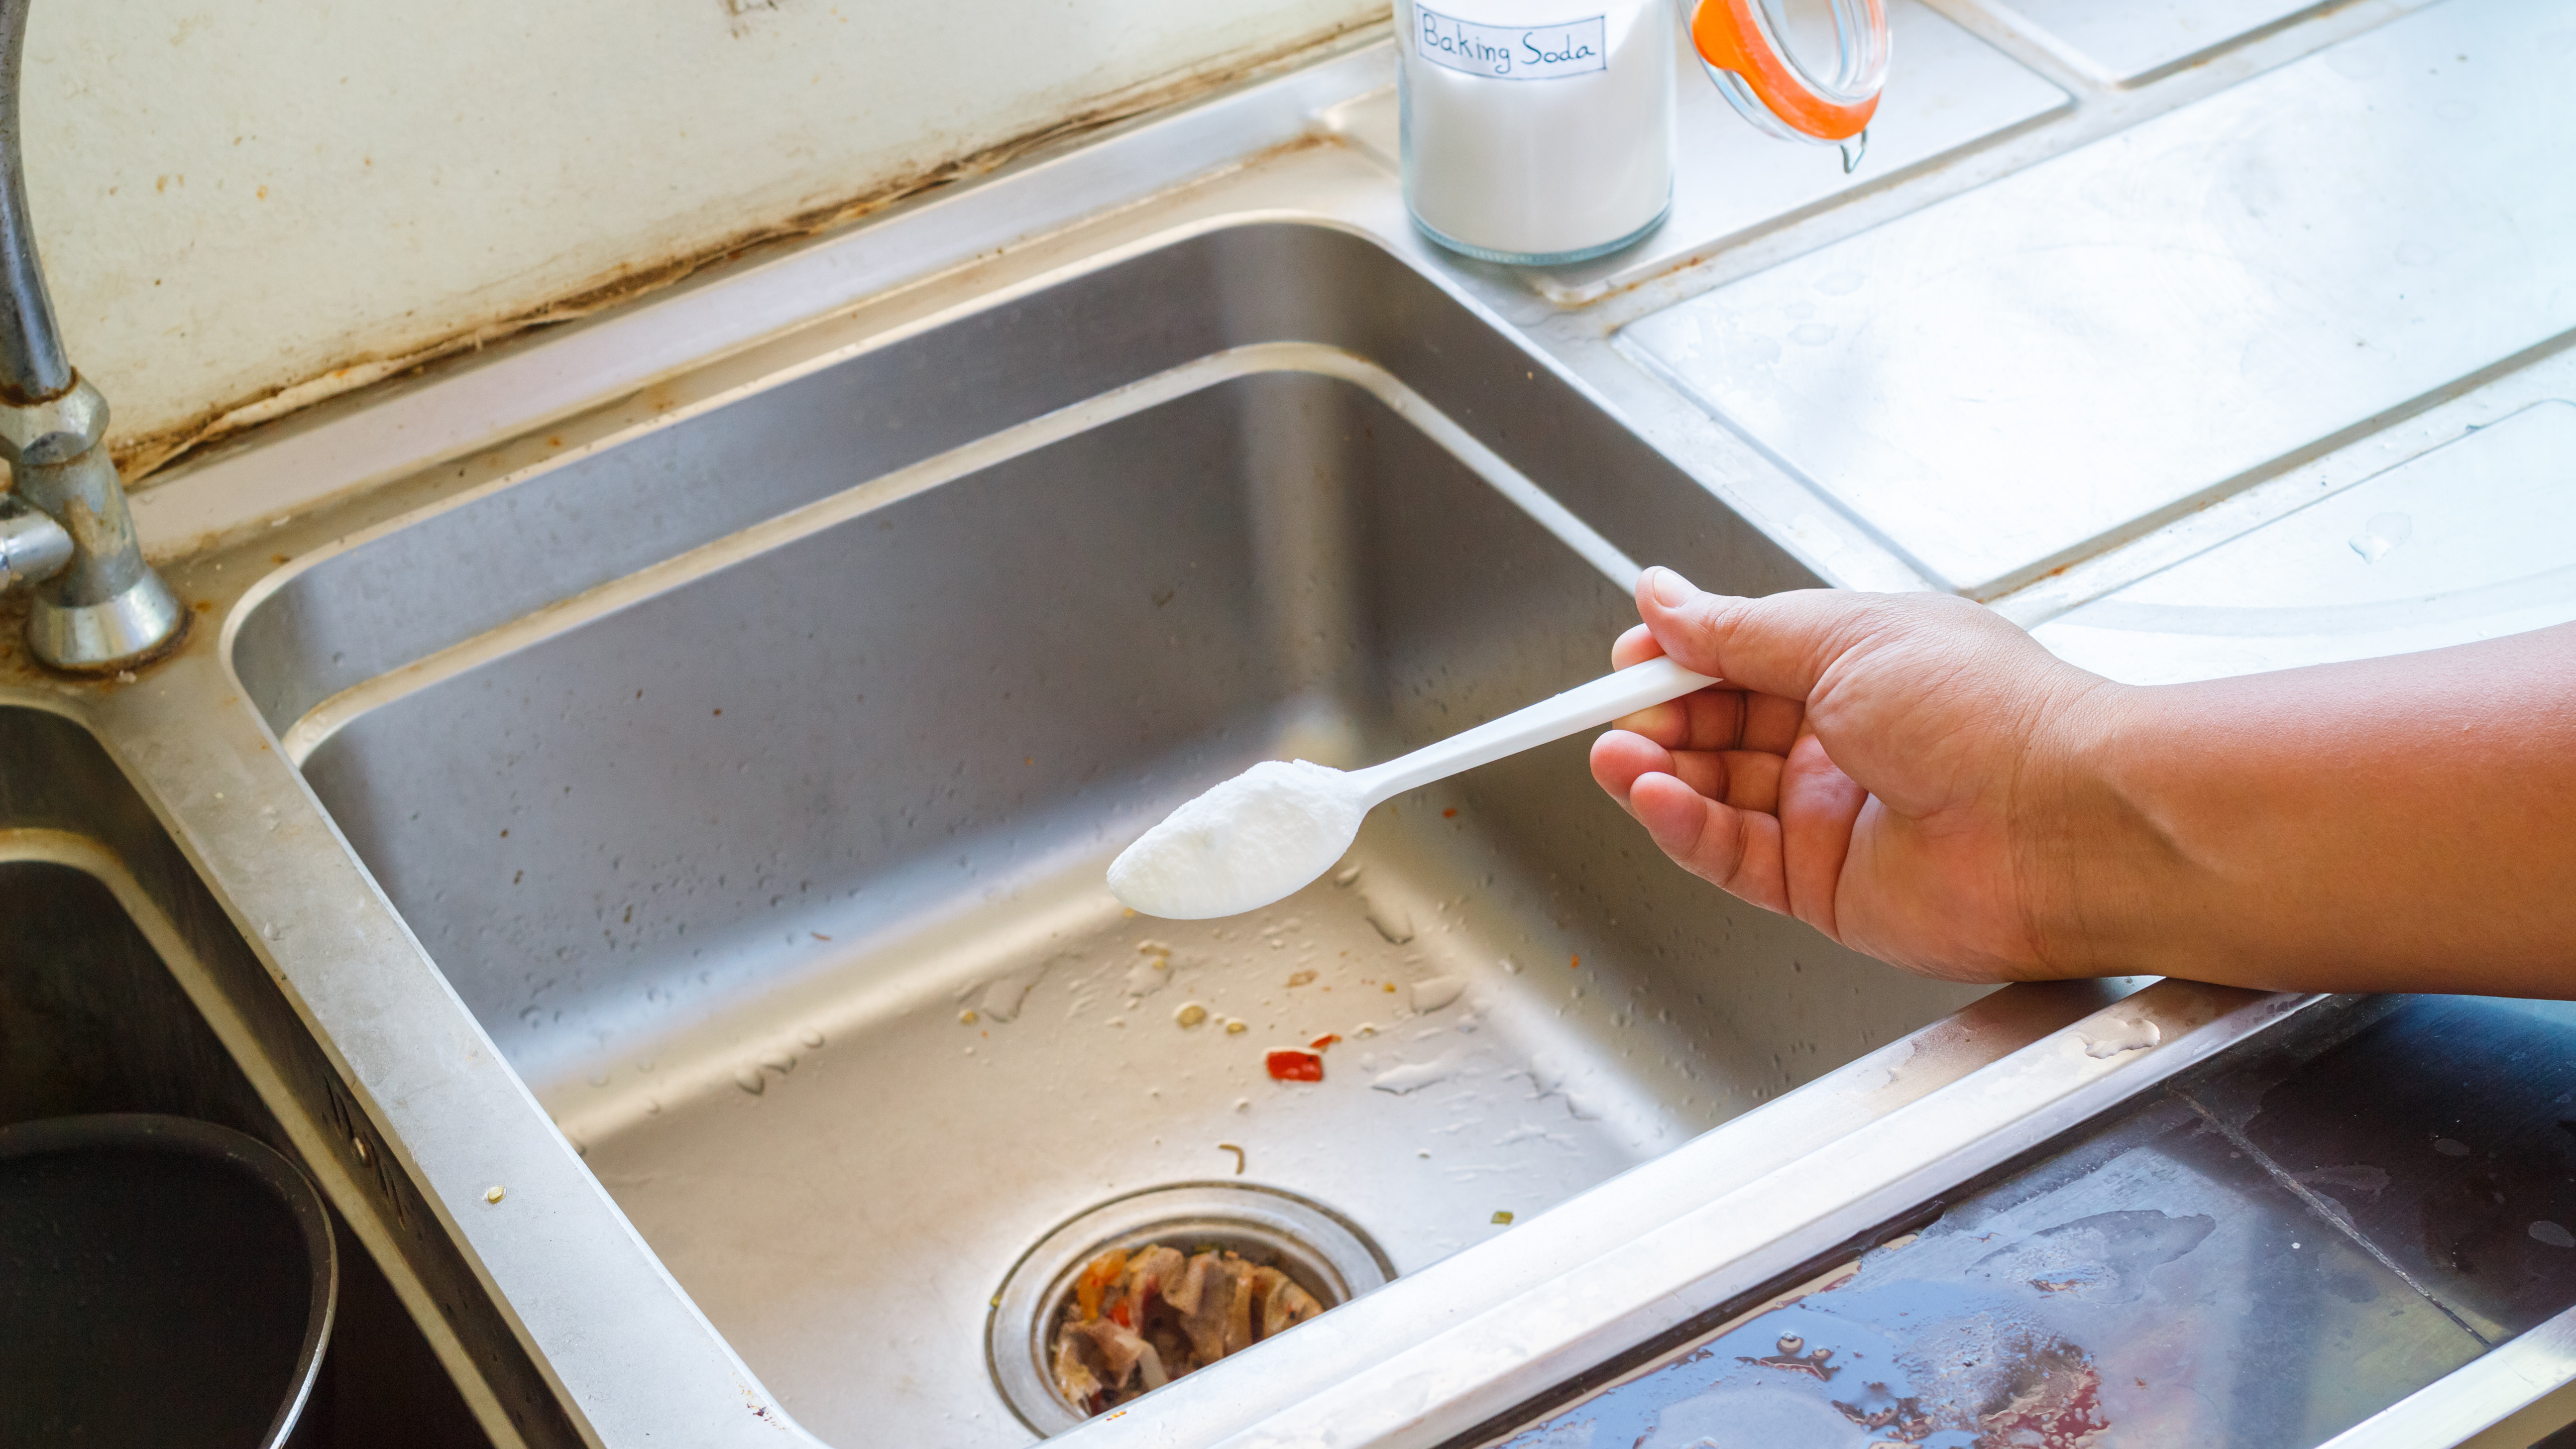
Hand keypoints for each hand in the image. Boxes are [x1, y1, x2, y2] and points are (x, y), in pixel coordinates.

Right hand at [1590, 568, 2118, 982]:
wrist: (2063, 822)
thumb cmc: (1991, 714)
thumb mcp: (1845, 637)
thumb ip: (1739, 629)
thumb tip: (1665, 597)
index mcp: (1858, 666)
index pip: (1740, 659)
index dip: (1678, 657)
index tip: (1629, 653)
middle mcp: (1843, 740)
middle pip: (1717, 729)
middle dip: (1659, 717)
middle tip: (1618, 711)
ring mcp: (1832, 816)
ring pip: (1714, 794)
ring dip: (1656, 773)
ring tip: (1617, 756)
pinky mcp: (1825, 887)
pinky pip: (1731, 856)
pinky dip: (1683, 826)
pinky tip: (1652, 798)